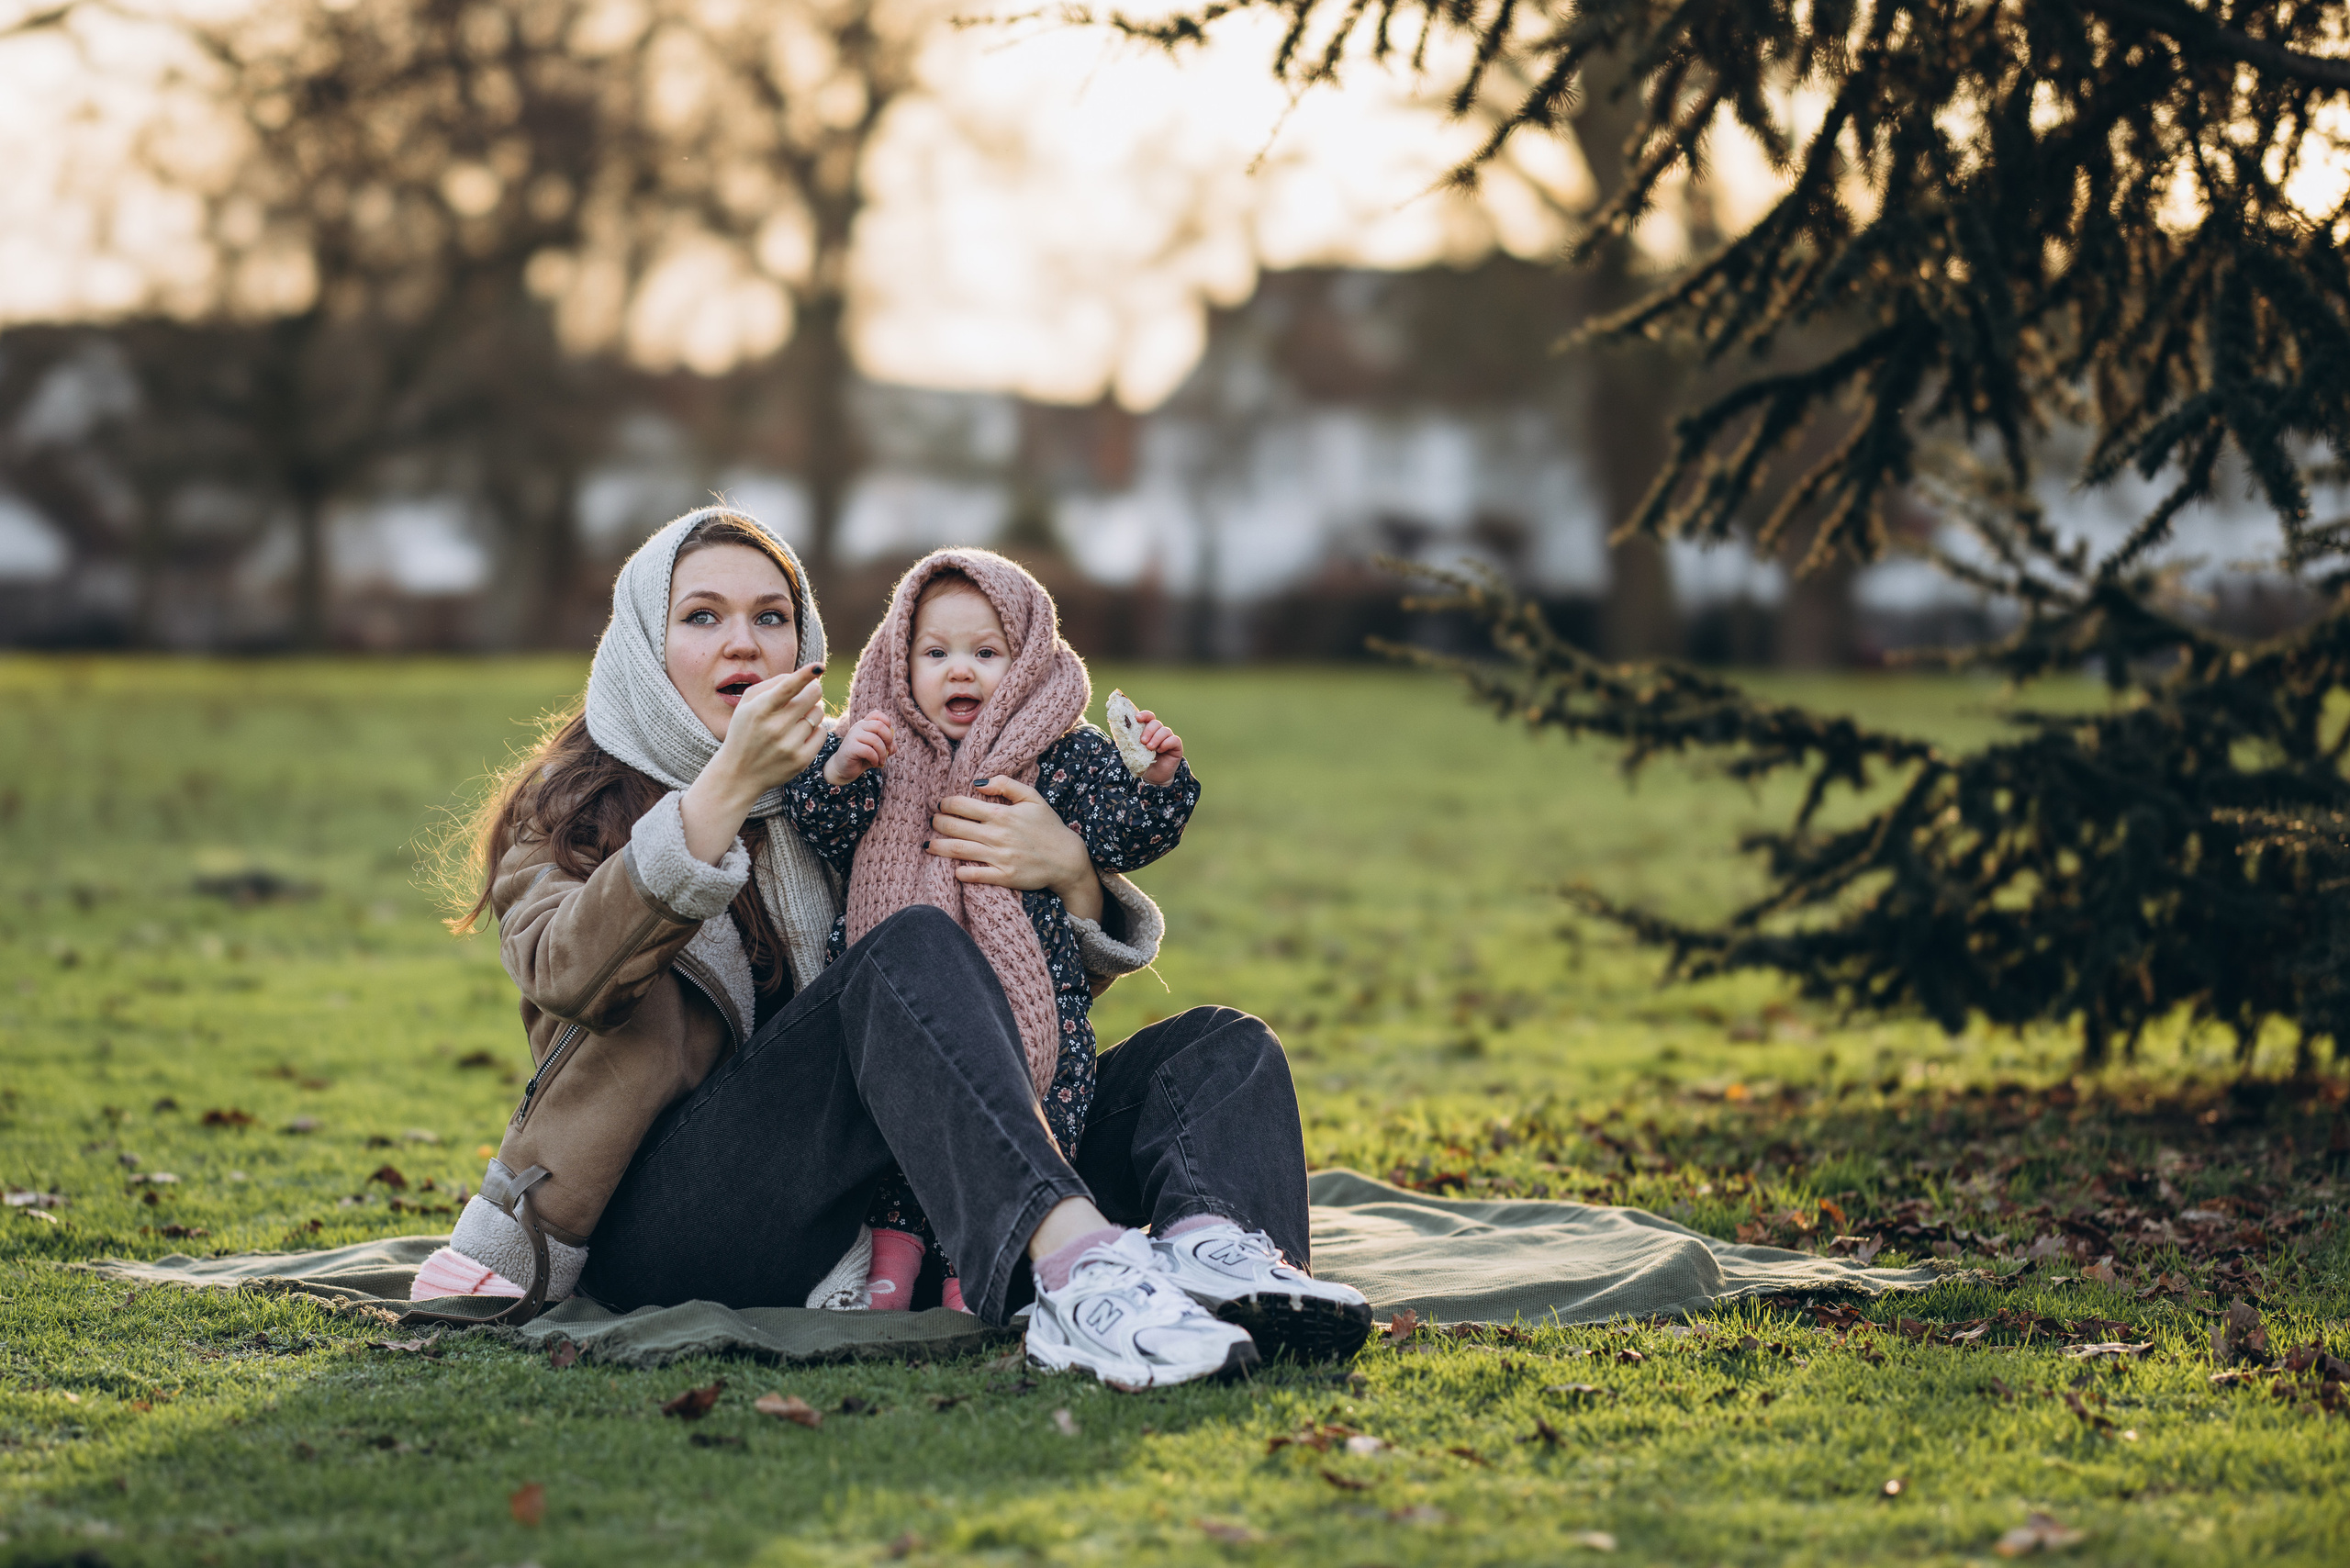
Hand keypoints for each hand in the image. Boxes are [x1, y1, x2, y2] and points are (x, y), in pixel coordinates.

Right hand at [681, 664, 826, 863]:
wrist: (738, 773)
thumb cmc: (744, 731)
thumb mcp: (746, 704)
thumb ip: (771, 685)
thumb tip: (803, 675)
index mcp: (759, 710)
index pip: (787, 687)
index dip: (805, 675)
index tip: (818, 667)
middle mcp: (775, 728)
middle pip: (812, 696)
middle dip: (813, 690)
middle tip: (807, 694)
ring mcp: (789, 745)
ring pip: (818, 714)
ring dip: (813, 711)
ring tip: (798, 717)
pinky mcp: (801, 760)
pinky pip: (822, 734)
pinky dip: (815, 730)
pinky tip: (801, 734)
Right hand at [825, 711, 894, 784]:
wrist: (844, 768)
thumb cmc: (862, 757)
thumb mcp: (877, 750)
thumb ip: (887, 746)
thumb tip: (893, 747)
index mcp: (865, 724)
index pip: (877, 714)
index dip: (887, 723)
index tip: (887, 737)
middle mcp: (858, 726)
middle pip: (879, 725)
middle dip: (888, 739)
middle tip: (888, 750)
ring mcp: (853, 735)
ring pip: (875, 740)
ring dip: (882, 753)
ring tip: (881, 761)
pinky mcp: (850, 747)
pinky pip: (868, 751)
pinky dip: (875, 758)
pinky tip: (874, 763)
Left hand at [928, 776, 1103, 921]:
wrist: (1067, 859)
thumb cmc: (1049, 827)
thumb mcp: (1033, 798)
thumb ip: (1006, 785)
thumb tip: (980, 782)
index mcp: (1002, 814)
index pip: (962, 805)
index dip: (946, 804)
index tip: (942, 805)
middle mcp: (997, 835)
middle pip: (955, 827)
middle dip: (938, 823)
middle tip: (933, 822)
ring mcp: (1000, 857)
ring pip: (959, 850)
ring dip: (939, 847)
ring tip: (928, 845)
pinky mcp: (1004, 877)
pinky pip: (975, 875)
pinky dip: (961, 872)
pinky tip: (953, 869)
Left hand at [1131, 709, 1183, 785]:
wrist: (1153, 778)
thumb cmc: (1141, 763)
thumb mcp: (1131, 752)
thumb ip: (1127, 741)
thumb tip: (1118, 730)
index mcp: (1148, 731)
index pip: (1148, 717)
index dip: (1144, 715)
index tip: (1138, 718)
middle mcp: (1158, 732)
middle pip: (1156, 723)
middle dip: (1148, 730)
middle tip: (1142, 741)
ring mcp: (1168, 738)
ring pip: (1165, 730)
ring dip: (1156, 738)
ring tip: (1149, 748)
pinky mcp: (1176, 747)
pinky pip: (1174, 739)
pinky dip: (1166, 743)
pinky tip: (1160, 750)